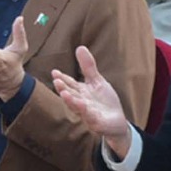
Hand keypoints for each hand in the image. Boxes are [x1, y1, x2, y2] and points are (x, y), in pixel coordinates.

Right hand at [52, 44, 132, 158]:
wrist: (116, 122)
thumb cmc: (104, 102)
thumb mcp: (97, 81)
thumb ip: (88, 67)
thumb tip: (80, 47)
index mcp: (81, 92)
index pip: (69, 84)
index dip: (62, 78)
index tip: (54, 72)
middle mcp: (81, 103)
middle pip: (70, 95)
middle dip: (63, 88)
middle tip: (56, 81)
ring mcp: (88, 114)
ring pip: (77, 107)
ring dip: (70, 100)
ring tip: (64, 93)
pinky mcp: (97, 123)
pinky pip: (91, 117)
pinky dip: (86, 112)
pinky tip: (83, 104)